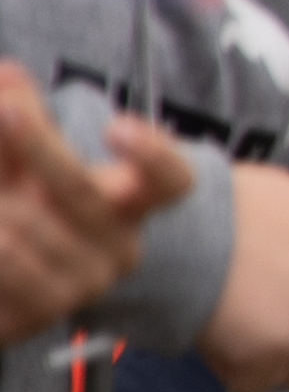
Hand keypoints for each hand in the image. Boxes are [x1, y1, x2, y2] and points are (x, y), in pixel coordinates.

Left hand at [0, 68, 193, 347]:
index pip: (169, 179)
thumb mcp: (36, 160)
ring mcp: (81, 286)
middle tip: (3, 111)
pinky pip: (10, 272)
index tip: (117, 127)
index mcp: (133, 201)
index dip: (151, 155)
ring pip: (24, 230)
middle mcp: (119, 247)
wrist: (24, 288)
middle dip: (35, 146)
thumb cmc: (37, 207)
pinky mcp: (38, 318)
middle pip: (80, 191)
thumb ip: (25, 116)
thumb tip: (7, 73)